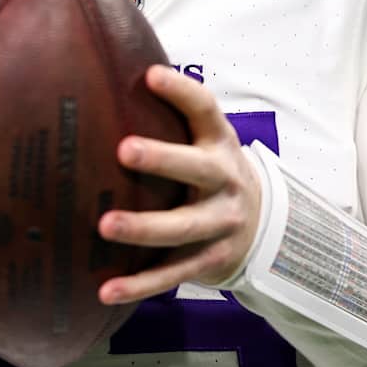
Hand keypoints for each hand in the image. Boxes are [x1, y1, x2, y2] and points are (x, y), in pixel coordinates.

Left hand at [95, 65, 263, 304]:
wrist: (261, 227)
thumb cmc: (210, 172)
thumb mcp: (204, 141)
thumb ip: (170, 117)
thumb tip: (107, 77)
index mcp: (219, 144)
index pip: (205, 110)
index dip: (181, 91)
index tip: (150, 76)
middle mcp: (224, 182)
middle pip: (197, 169)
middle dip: (162, 160)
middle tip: (123, 150)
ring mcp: (220, 225)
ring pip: (183, 228)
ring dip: (144, 228)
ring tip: (105, 226)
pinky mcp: (208, 262)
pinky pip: (172, 275)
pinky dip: (139, 285)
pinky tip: (106, 290)